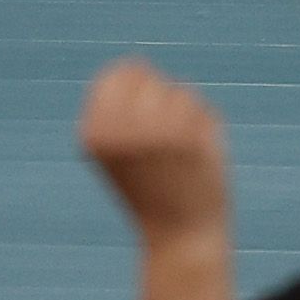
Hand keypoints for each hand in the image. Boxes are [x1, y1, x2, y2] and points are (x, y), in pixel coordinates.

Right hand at [79, 55, 231, 243]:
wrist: (180, 236)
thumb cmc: (149, 186)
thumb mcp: (117, 142)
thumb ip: (119, 100)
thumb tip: (133, 62)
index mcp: (92, 132)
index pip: (120, 71)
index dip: (139, 89)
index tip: (142, 126)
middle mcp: (118, 130)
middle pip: (150, 76)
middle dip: (161, 101)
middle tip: (160, 146)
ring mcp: (154, 133)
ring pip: (180, 92)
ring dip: (185, 116)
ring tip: (178, 154)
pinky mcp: (189, 140)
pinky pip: (203, 108)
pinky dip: (206, 127)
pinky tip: (198, 158)